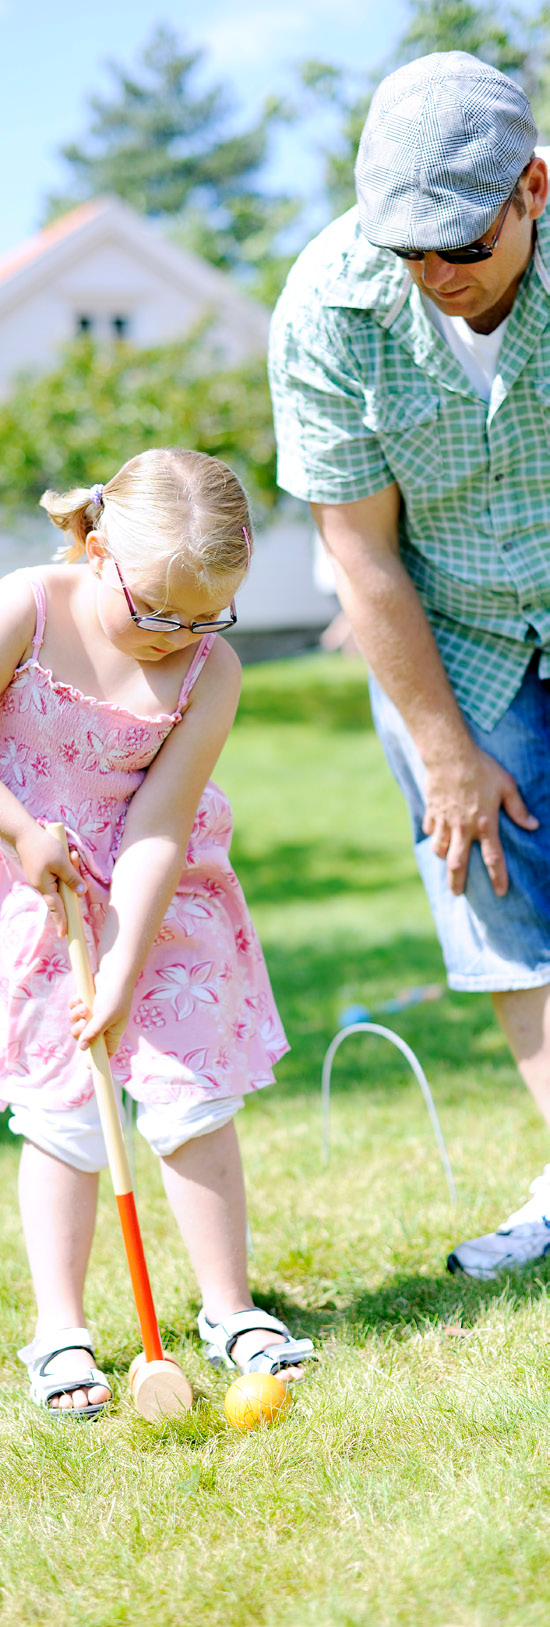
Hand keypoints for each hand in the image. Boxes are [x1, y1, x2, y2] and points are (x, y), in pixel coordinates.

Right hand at [15, 823, 85, 935]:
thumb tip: (81, 892)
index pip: (56, 908)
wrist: (25, 833)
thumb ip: (72, 878)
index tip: (64, 935)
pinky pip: (61, 873)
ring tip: (71, 852)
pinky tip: (68, 853)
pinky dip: (67, 865)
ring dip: (71, 868)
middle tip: (73, 857)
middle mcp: (44, 885)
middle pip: (65, 891)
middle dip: (74, 877)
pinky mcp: (46, 871)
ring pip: (65, 880)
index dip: (62, 921)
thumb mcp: (62, 862)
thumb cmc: (43, 847)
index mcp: (45, 887)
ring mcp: (44, 878)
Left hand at [69, 973, 132, 1058]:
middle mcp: (103, 1026)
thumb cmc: (115, 996)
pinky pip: (74, 1011)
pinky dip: (74, 1005)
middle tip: (84, 1022)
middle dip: (80, 1031)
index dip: (97, 1060)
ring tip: (84, 1006)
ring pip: (77, 1024)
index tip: (87, 1066)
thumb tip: (83, 1048)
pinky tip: (79, 998)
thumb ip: (94, 1033)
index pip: (106, 1053)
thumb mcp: (105, 1017)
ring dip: (76, 1016)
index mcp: (113, 1033)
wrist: (113, 972)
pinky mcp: (86, 1004)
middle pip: (85, 1039)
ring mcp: (94, 1015)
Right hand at [423, 745, 538, 895]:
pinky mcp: (432, 812)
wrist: (449, 754)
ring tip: (448, 864)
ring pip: (440, 850)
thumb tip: (533, 825)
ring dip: (444, 859)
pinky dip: (434, 836)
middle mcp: (463, 828)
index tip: (500, 892)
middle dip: (457, 883)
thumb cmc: (482, 768)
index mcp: (485, 823)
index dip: (497, 877)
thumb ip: (518, 808)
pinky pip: (431, 830)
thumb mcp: (506, 785)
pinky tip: (437, 835)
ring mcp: (445, 821)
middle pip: (458, 864)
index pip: (493, 857)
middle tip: (458, 894)